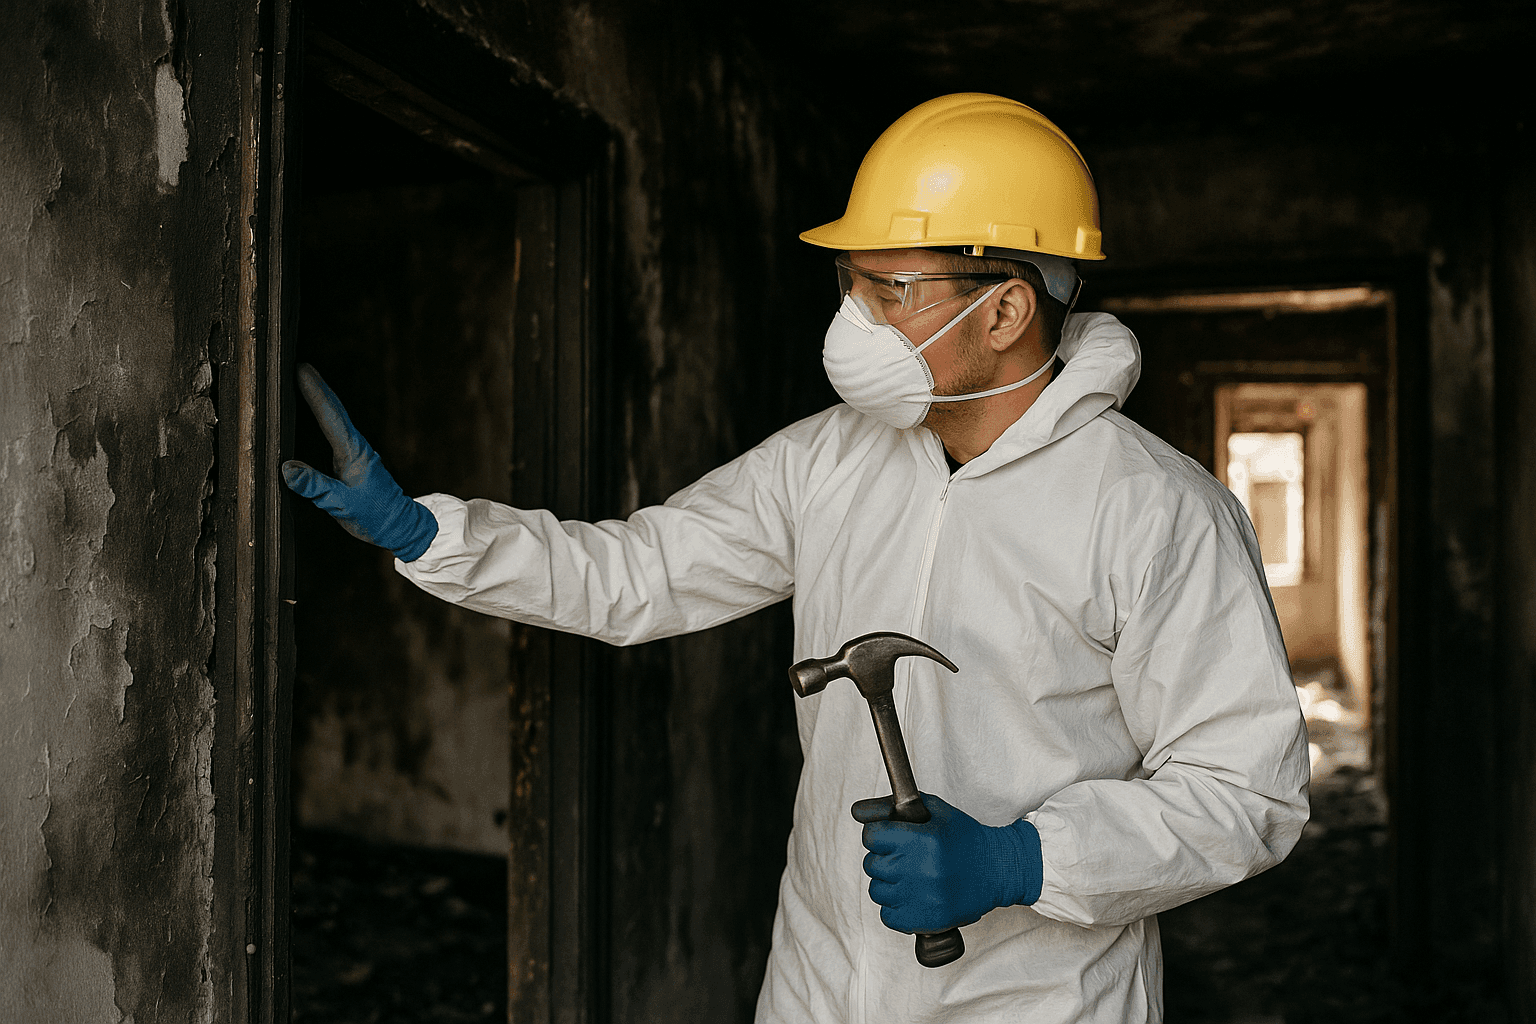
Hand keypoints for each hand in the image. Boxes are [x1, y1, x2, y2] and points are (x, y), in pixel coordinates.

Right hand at [282, 363, 438, 561]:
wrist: (399, 525)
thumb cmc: (376, 515)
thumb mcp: (342, 504)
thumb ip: (316, 486)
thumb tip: (287, 468)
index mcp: (354, 452)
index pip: (331, 416)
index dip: (315, 392)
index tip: (301, 371)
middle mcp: (356, 447)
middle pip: (335, 410)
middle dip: (318, 387)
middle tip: (300, 367)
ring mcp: (357, 453)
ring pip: (337, 419)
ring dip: (322, 400)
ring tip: (306, 383)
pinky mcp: (355, 461)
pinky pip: (336, 433)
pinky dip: (326, 418)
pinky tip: (318, 417)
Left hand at [851, 792, 1041, 934]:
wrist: (998, 871)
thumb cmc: (965, 839)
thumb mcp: (934, 811)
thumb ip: (892, 807)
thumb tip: (856, 811)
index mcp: (922, 840)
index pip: (871, 836)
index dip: (879, 835)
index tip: (890, 837)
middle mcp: (920, 870)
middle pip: (872, 864)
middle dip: (884, 858)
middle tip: (905, 857)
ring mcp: (922, 899)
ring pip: (877, 891)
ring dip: (888, 884)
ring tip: (910, 878)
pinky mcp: (925, 921)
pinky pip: (887, 916)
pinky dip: (895, 908)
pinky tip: (912, 896)